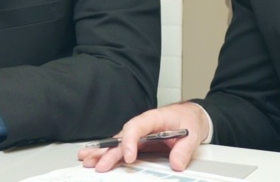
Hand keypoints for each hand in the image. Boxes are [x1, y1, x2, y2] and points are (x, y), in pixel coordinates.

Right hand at [78, 102, 209, 172]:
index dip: (130, 142)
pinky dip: (109, 153)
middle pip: (122, 137)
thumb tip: (176, 164)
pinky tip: (97, 158)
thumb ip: (184, 149)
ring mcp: (139, 134)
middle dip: (108, 151)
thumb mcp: (192, 134)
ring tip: (87, 159)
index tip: (128, 157)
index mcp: (153, 118)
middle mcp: (142, 125)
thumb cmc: (189, 120)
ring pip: (117, 142)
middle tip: (98, 164)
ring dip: (102, 151)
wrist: (191, 115)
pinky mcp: (139, 142)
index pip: (136, 127)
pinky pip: (122, 147)